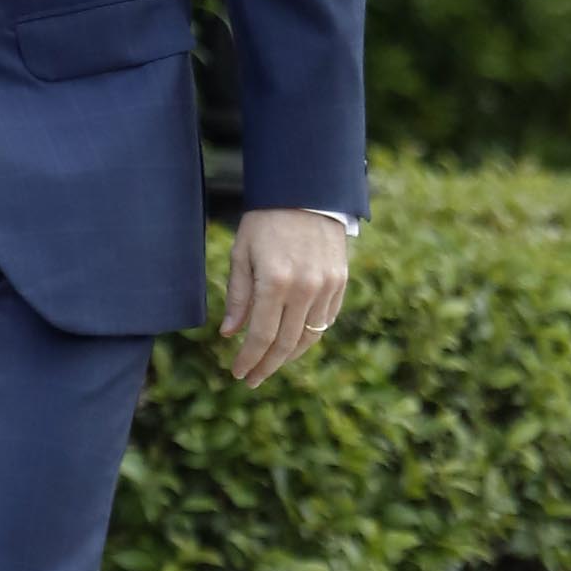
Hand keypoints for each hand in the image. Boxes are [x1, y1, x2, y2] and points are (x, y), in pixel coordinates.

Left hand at [220, 210, 348, 387]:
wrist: (306, 190)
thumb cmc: (266, 219)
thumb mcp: (242, 253)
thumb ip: (238, 296)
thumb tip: (230, 334)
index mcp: (275, 281)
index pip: (261, 336)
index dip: (248, 360)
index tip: (238, 374)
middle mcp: (305, 288)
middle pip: (285, 344)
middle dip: (266, 366)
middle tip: (251, 379)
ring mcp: (326, 286)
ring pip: (308, 337)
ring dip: (287, 356)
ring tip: (270, 364)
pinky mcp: (340, 282)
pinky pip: (325, 321)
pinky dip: (308, 336)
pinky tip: (293, 342)